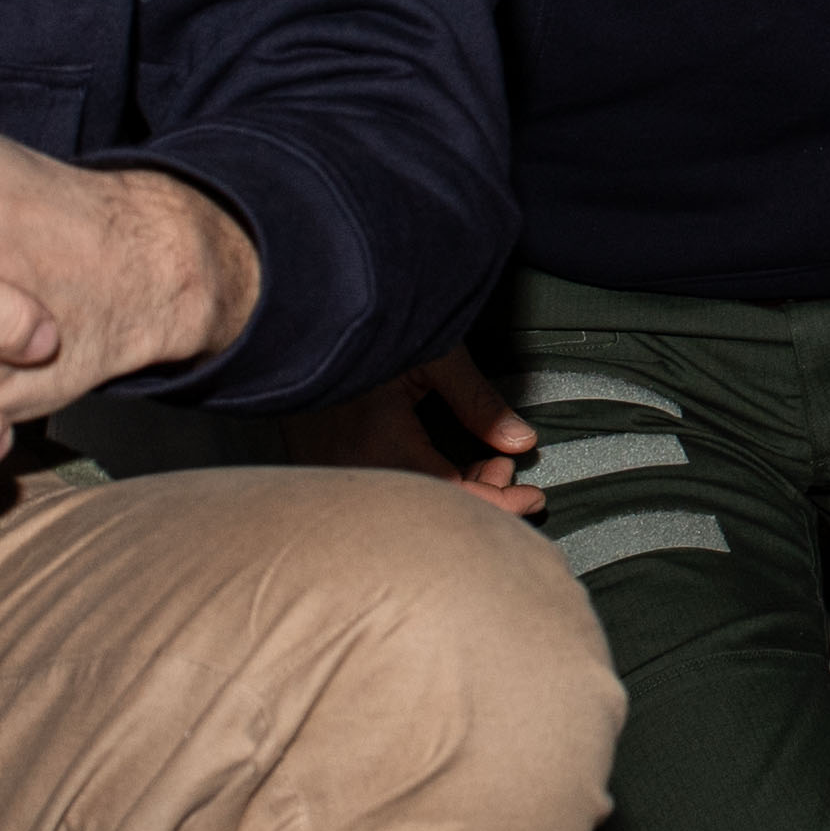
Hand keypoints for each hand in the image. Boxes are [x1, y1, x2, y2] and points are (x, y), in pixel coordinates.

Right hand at [287, 343, 545, 516]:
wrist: (295, 321)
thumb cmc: (367, 331)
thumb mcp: (434, 357)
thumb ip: (478, 403)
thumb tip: (522, 442)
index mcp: (381, 445)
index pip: (453, 496)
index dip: (500, 501)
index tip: (534, 496)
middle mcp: (354, 471)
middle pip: (432, 508)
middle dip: (482, 494)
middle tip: (510, 470)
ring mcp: (331, 474)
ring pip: (409, 503)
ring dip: (453, 489)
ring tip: (486, 462)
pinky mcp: (319, 469)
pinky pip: (383, 492)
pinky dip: (423, 485)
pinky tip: (446, 465)